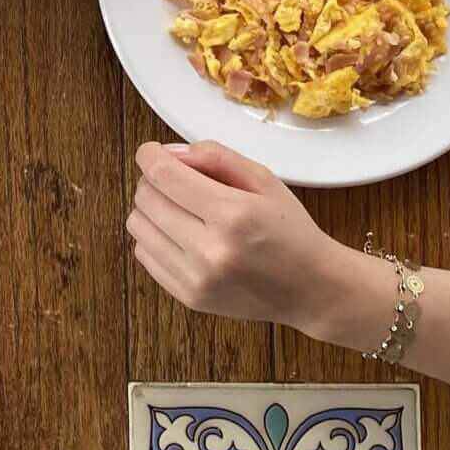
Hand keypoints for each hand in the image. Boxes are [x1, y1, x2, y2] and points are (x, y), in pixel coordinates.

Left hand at [127, 141, 385, 343]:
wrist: (311, 289)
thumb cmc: (290, 229)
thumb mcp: (264, 179)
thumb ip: (215, 157)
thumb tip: (168, 153)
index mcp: (232, 214)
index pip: (163, 175)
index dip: (149, 155)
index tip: (152, 152)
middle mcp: (210, 249)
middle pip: (145, 198)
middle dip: (153, 180)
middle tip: (176, 181)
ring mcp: (196, 278)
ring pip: (137, 226)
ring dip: (150, 209)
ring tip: (179, 208)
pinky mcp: (188, 297)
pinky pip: (144, 255)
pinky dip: (155, 238)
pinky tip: (181, 234)